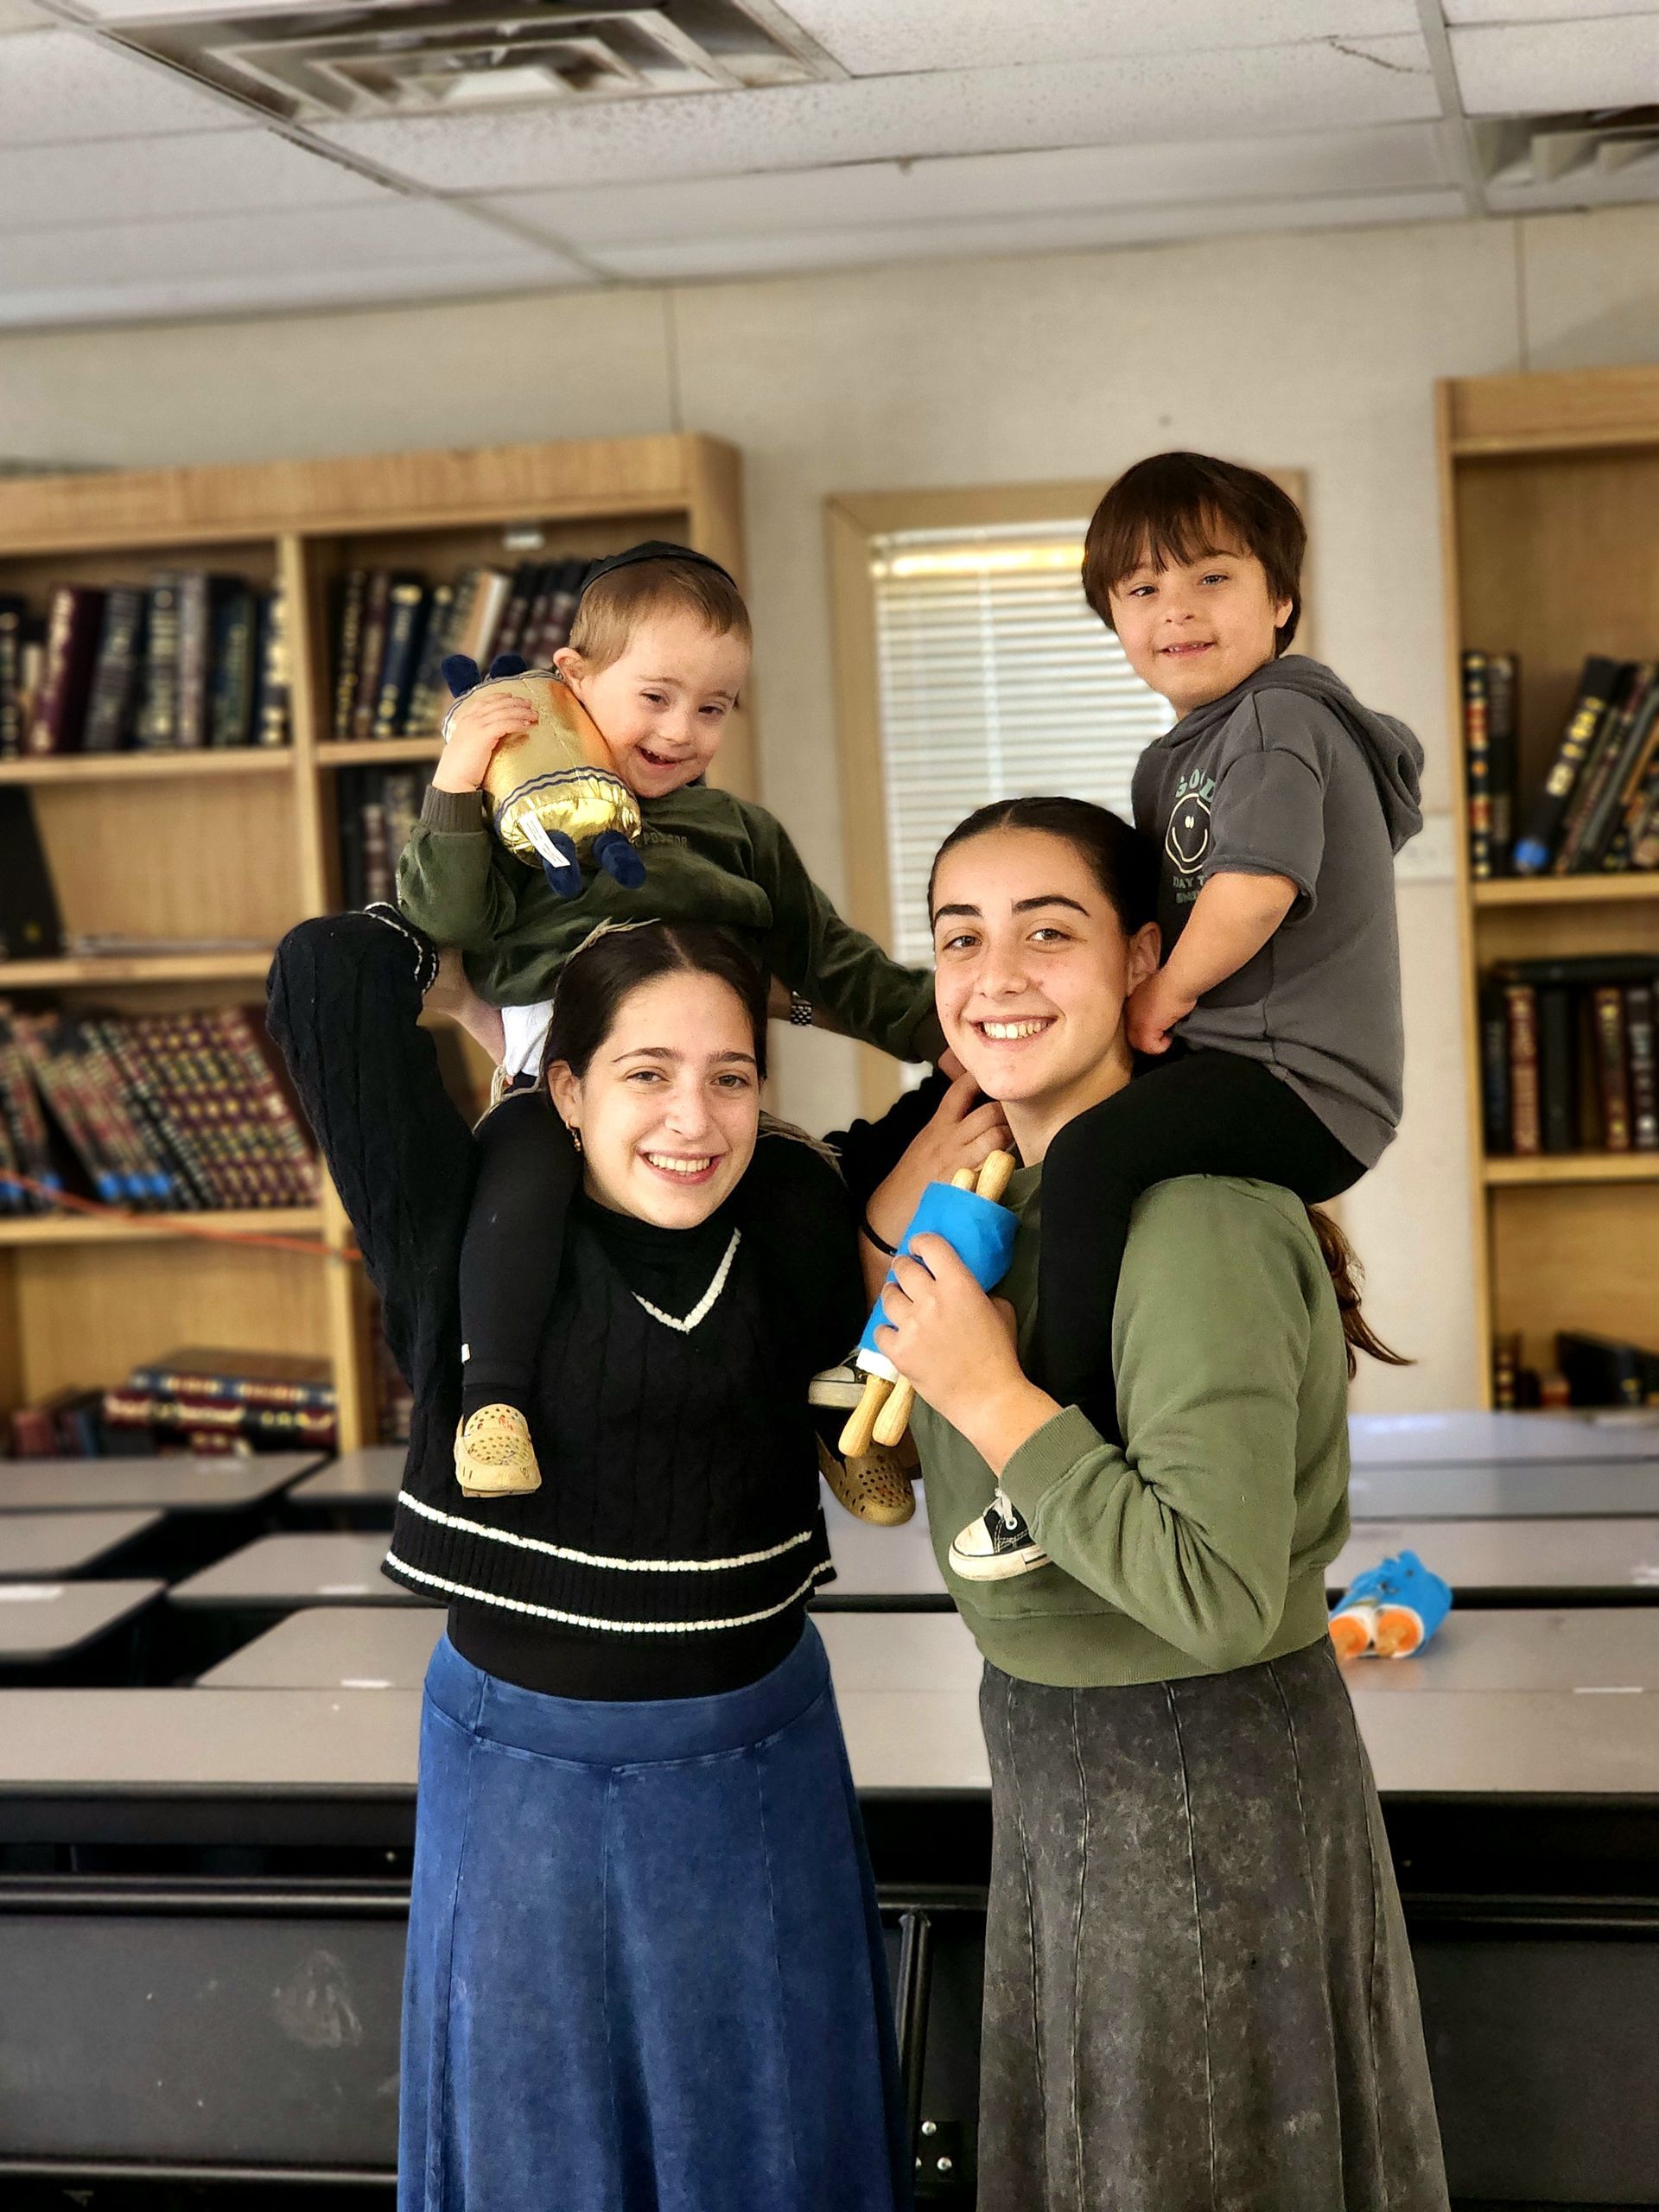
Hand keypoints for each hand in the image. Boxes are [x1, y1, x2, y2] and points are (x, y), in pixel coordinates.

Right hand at [431, 687, 536, 793]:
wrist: (453, 780)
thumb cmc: (461, 769)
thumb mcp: (467, 747)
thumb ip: (476, 738)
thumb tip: (490, 739)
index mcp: (465, 720)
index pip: (484, 702)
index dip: (499, 697)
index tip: (512, 696)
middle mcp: (471, 720)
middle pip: (497, 704)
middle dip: (515, 702)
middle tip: (529, 703)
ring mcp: (476, 726)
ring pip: (503, 712)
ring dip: (521, 712)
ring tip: (534, 715)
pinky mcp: (483, 736)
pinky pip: (505, 724)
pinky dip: (517, 723)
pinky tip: (526, 725)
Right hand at [865, 1071, 1012, 1249]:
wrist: (889, 1215)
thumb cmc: (909, 1180)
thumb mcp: (925, 1142)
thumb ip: (947, 1123)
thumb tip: (970, 1106)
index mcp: (938, 1126)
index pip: (961, 1090)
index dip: (982, 1080)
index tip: (994, 1081)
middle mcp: (950, 1141)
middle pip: (990, 1112)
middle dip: (1007, 1113)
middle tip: (1016, 1118)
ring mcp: (961, 1163)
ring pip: (997, 1137)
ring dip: (1011, 1138)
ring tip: (1013, 1144)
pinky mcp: (968, 1186)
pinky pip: (995, 1169)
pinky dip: (1005, 1166)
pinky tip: (1006, 1169)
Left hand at [875, 1237, 1047, 1459]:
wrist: (988, 1397)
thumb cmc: (999, 1354)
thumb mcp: (1000, 1311)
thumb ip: (978, 1291)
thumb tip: (960, 1286)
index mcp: (958, 1284)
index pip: (930, 1245)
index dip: (920, 1243)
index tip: (918, 1249)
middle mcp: (930, 1298)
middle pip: (902, 1268)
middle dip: (904, 1269)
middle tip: (907, 1276)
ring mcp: (910, 1325)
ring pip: (887, 1296)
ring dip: (894, 1297)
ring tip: (901, 1305)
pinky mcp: (897, 1351)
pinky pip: (880, 1330)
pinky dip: (887, 1332)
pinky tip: (898, 1335)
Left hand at [1126, 970, 1196, 1056]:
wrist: (1177, 982)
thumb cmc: (1173, 983)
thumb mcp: (1158, 992)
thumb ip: (1152, 1003)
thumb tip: (1159, 1013)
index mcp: (1131, 1002)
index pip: (1133, 1024)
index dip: (1147, 1028)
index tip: (1160, 1027)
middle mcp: (1129, 1013)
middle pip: (1133, 1036)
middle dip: (1148, 1039)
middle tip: (1163, 1035)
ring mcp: (1135, 1022)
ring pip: (1140, 1044)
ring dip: (1155, 1044)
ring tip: (1167, 1035)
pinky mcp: (1145, 1030)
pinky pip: (1150, 1048)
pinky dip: (1162, 1046)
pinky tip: (1170, 1035)